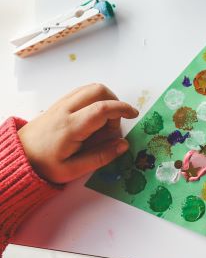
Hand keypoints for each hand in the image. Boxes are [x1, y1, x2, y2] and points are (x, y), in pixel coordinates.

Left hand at [17, 84, 137, 183]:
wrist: (19, 156)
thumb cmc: (45, 165)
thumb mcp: (72, 170)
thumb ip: (100, 157)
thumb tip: (123, 144)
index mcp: (70, 127)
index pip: (102, 108)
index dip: (122, 108)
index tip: (133, 115)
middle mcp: (66, 110)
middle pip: (98, 90)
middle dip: (114, 102)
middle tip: (113, 125)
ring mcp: (61, 104)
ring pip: (90, 88)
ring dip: (105, 99)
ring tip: (103, 122)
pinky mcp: (59, 103)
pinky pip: (82, 92)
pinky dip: (94, 99)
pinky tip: (93, 117)